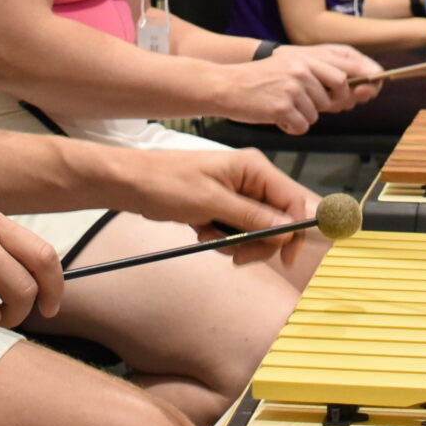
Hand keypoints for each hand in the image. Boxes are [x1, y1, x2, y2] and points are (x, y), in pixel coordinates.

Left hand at [119, 148, 316, 260]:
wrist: (132, 183)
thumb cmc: (167, 183)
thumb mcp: (211, 203)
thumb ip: (252, 218)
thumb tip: (286, 232)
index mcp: (254, 167)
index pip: (292, 200)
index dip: (293, 231)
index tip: (286, 258)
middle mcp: (251, 178)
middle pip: (277, 219)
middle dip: (258, 241)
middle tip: (238, 256)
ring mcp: (238, 192)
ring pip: (257, 229)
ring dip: (236, 241)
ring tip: (209, 235)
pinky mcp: (224, 204)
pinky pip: (238, 230)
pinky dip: (223, 238)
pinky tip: (202, 231)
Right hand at [221, 44, 375, 131]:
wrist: (227, 86)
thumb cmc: (260, 81)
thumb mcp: (290, 66)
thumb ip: (319, 75)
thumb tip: (353, 93)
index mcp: (305, 57)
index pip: (347, 64)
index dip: (366, 75)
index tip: (376, 85)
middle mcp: (302, 69)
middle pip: (339, 91)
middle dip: (332, 103)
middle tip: (309, 105)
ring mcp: (294, 88)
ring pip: (319, 112)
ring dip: (304, 115)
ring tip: (283, 106)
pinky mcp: (284, 107)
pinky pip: (302, 126)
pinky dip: (291, 127)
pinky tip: (276, 116)